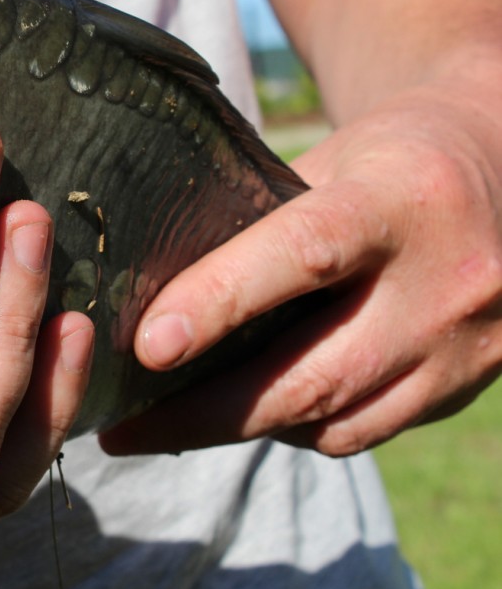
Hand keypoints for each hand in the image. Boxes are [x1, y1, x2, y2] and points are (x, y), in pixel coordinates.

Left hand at [101, 84, 501, 456]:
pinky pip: (365, 432)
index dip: (220, 302)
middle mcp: (446, 280)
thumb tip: (153, 292)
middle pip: (313, 374)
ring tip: (168, 425)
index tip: (148, 346)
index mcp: (401, 199)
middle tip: (123, 431)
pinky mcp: (466, 387)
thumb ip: (259, 222)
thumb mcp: (330, 160)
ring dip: (242, 430)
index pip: (303, 255)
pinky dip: (298, 429)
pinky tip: (252, 412)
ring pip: (336, 420)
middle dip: (205, 412)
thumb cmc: (391, 156)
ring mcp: (465, 346)